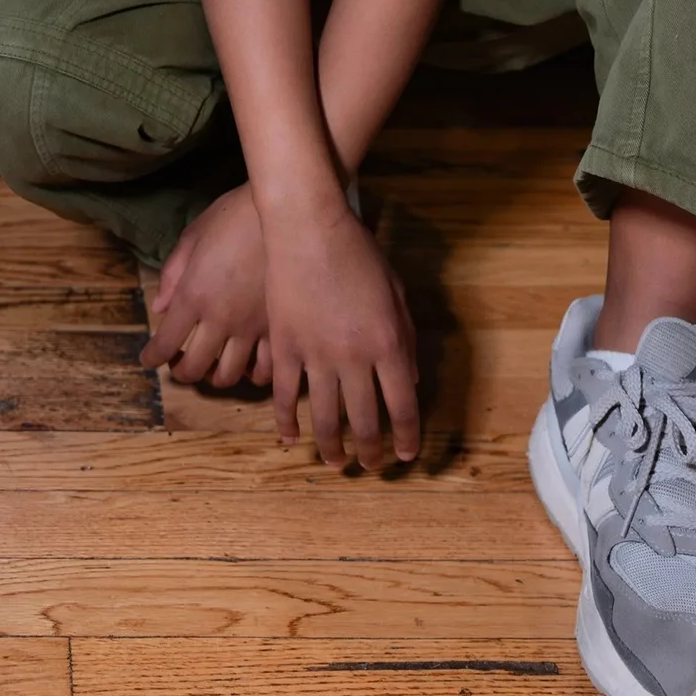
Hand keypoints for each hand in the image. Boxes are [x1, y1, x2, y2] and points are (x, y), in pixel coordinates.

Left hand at [139, 184, 271, 386]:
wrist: (285, 210)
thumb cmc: (234, 214)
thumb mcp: (193, 235)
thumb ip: (173, 274)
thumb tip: (160, 308)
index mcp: (193, 296)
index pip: (164, 344)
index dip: (151, 358)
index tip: (149, 358)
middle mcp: (220, 319)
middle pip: (194, 369)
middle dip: (181, 372)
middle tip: (181, 363)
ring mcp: (252, 326)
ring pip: (229, 375)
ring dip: (215, 376)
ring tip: (216, 364)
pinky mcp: (280, 326)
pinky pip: (265, 367)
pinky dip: (253, 373)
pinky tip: (250, 362)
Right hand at [265, 200, 419, 469]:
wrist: (308, 229)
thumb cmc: (359, 254)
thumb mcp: (396, 293)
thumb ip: (406, 339)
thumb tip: (410, 380)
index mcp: (388, 344)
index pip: (403, 406)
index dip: (407, 436)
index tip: (406, 455)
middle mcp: (355, 358)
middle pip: (366, 420)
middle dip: (371, 450)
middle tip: (372, 466)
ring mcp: (316, 356)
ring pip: (325, 418)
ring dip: (332, 447)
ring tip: (337, 464)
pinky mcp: (286, 349)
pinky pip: (285, 397)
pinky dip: (288, 423)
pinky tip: (293, 440)